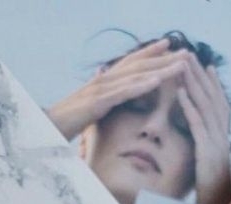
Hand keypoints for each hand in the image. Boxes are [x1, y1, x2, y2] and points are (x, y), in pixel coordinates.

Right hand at [46, 39, 189, 140]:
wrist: (43, 129)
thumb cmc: (65, 122)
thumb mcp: (88, 110)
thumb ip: (100, 99)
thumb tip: (107, 88)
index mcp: (103, 82)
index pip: (131, 64)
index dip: (151, 54)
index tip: (171, 46)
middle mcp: (103, 80)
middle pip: (138, 65)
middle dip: (164, 58)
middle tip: (188, 53)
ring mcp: (100, 90)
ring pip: (135, 75)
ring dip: (160, 68)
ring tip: (182, 64)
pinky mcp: (97, 103)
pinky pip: (123, 92)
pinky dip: (141, 85)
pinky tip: (157, 80)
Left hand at [176, 54, 230, 203]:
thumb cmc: (213, 197)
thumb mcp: (211, 170)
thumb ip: (208, 153)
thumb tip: (202, 143)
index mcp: (224, 142)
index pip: (220, 106)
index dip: (214, 85)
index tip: (207, 66)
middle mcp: (223, 139)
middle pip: (213, 101)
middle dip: (201, 77)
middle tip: (190, 55)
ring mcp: (217, 146)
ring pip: (206, 108)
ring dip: (194, 84)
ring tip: (182, 65)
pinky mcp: (208, 155)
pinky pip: (197, 127)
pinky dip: (188, 107)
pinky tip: (179, 92)